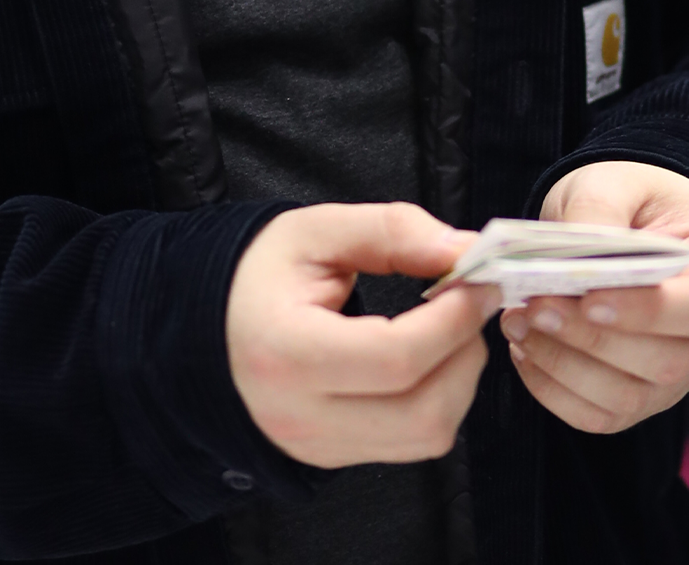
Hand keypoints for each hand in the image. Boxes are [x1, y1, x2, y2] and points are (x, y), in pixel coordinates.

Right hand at [227, 202, 497, 467]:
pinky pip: (410, 444)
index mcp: (288, 353)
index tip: (478, 279)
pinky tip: (427, 356)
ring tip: (450, 327)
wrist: (210, 324)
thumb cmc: (259, 273)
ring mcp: (319, 447)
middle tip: (470, 302)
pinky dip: (437, 399)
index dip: (453, 320)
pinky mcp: (334, 458)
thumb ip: (391, 231)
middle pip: (423, 412)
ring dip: (459, 381)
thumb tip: (460, 250)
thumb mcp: (317, 231)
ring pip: (426, 437)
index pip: (396, 358)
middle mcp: (303, 417)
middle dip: (466, 353)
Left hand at [502, 162, 688, 434]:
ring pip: (633, 398)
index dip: (648, 311)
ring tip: (518, 324)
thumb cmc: (630, 197)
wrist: (627, 220)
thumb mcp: (614, 180)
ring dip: (566, 367)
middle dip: (592, 340)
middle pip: (668, 361)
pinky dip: (557, 392)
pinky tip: (525, 351)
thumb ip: (596, 209)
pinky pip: (605, 416)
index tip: (588, 298)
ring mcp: (686, 372)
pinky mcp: (646, 396)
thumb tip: (567, 260)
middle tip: (533, 307)